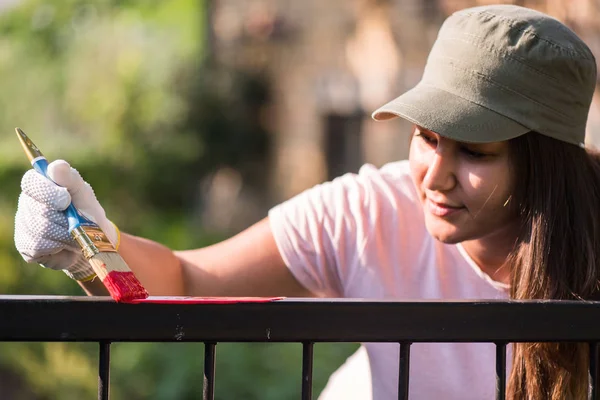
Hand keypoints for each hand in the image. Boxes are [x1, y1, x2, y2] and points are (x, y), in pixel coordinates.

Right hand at [14, 160, 118, 279]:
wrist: (92, 241)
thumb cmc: (86, 212)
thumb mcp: (83, 193)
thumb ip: (71, 179)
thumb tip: (56, 166)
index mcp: (40, 185)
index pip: (31, 182)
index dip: (48, 192)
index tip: (66, 200)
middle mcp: (27, 202)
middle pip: (40, 209)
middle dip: (64, 218)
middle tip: (76, 220)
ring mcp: (24, 224)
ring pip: (41, 229)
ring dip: (65, 233)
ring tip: (72, 233)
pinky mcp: (26, 245)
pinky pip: (40, 245)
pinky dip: (58, 245)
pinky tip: (63, 243)